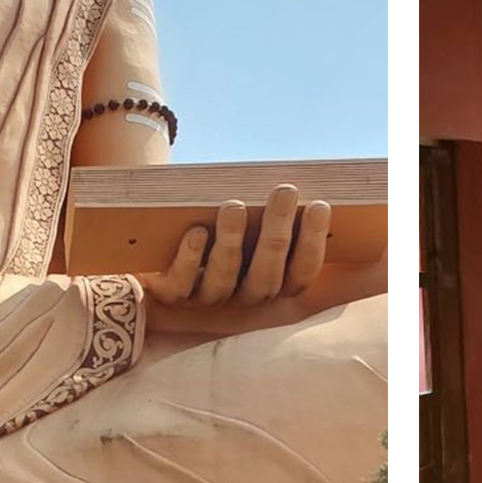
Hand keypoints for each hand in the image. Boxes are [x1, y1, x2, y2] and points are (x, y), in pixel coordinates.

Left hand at [139, 186, 331, 315]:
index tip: (320, 206)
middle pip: (266, 276)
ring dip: (230, 243)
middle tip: (285, 192)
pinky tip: (196, 232)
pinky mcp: (172, 295)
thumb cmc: (219, 225)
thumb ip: (272, 212)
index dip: (313, 243)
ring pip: (224, 282)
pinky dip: (189, 259)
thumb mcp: (249, 221)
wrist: (160, 243)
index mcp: (272, 282)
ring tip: (234, 206)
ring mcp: (208, 298)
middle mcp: (244, 296)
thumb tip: (298, 184)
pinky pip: (181, 286)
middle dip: (277, 233)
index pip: (301, 273)